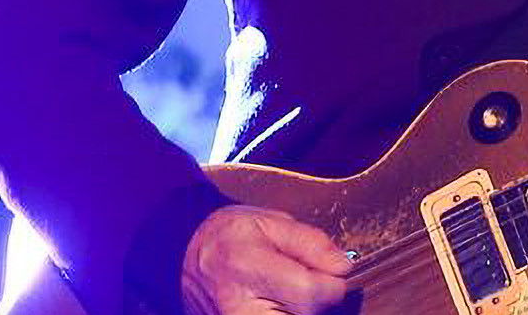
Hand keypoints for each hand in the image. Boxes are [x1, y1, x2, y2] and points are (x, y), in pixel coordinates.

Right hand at [179, 205, 351, 314]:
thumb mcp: (270, 222)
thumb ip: (311, 242)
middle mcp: (239, 308)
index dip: (332, 281)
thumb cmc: (229, 236)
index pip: (315, 293)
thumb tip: (343, 267)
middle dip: (315, 300)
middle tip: (298, 281)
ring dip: (301, 310)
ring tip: (284, 292)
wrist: (184, 260)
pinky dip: (287, 313)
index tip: (326, 270)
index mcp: (248, 266)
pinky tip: (277, 304)